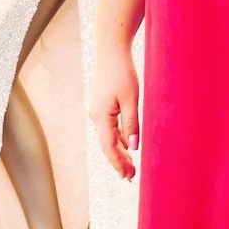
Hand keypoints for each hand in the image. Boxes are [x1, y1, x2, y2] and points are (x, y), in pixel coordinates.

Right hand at [89, 46, 139, 178]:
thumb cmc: (122, 73)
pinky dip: (118, 139)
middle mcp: (95, 116)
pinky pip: (109, 128)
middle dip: (118, 161)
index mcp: (101, 116)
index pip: (109, 147)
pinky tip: (127, 145)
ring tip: (130, 166)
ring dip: (119, 151)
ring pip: (108, 137)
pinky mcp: (101, 106)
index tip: (127, 176)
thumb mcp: (131, 99)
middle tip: (131, 177)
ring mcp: (97, 111)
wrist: (111, 51)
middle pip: (107, 145)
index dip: (118, 163)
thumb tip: (133, 147)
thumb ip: (132, 124)